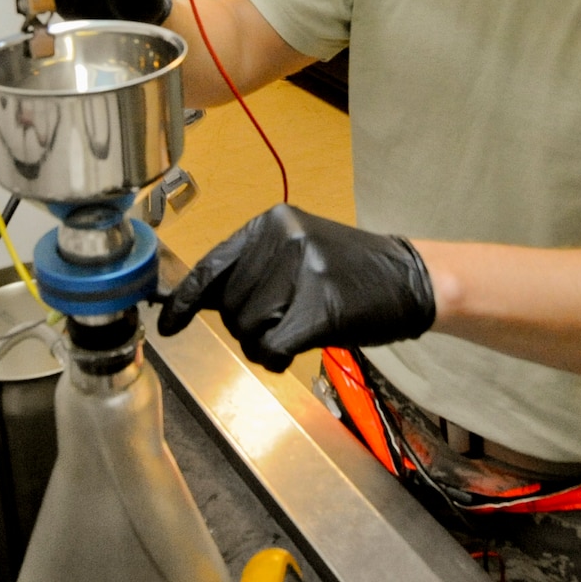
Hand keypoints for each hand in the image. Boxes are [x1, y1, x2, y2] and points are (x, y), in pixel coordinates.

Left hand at [157, 204, 436, 372]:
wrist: (411, 279)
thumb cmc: (351, 272)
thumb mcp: (298, 252)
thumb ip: (251, 269)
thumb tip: (196, 299)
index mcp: (272, 222)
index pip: (212, 265)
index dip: (185, 300)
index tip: (169, 323)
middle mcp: (284, 240)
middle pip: (229, 306)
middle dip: (246, 326)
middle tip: (280, 325)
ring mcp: (303, 271)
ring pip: (248, 328)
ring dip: (263, 344)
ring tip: (293, 334)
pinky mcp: (320, 307)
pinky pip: (271, 346)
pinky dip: (275, 359)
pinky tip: (291, 353)